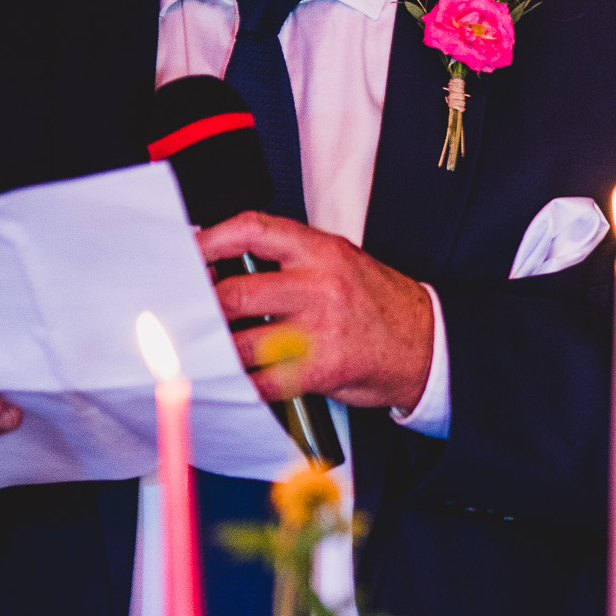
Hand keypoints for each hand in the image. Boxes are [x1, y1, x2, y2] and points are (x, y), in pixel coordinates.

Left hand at [197, 213, 434, 410]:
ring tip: (206, 350)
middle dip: (202, 309)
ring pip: (240, 342)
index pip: (252, 231)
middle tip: (186, 315)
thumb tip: (224, 266)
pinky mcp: (321, 370)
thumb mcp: (341, 262)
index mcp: (322, 252)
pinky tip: (237, 379)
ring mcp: (320, 330)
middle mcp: (320, 286)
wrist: (428, 345)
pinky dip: (242, 384)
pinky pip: (262, 381)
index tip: (187, 255)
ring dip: (217, 351)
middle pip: (234, 293)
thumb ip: (289, 260)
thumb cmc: (378, 305)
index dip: (209, 241)